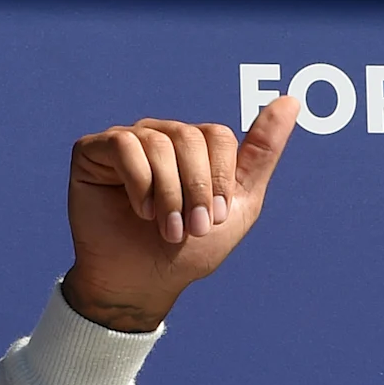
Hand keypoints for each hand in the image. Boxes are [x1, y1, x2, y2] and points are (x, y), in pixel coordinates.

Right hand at [60, 96, 296, 332]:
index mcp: (194, 146)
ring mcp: (127, 141)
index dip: (218, 179)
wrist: (144, 284)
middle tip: (189, 229)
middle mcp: (161, 136)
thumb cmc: (188, 250)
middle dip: (195, 190)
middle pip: (190, 137)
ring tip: (166, 228)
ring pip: (159, 143)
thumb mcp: (238, 204)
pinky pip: (124, 145)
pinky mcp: (93, 151)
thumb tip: (290, 100)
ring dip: (168, 196)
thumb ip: (262, 151)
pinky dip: (138, 184)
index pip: (218, 135)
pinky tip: (138, 210)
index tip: (213, 220)